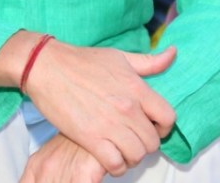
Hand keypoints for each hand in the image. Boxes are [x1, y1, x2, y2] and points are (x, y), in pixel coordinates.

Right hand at [23, 40, 175, 176]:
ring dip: (131, 156)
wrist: (46, 66)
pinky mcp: (90, 138)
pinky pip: (115, 164)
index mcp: (137, 88)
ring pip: (136, 155)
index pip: (168, 117)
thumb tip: (173, 53)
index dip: (163, 126)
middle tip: (133, 139)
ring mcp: (109, 125)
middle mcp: (127, 108)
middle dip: (145, 143)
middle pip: (152, 141)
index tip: (152, 126)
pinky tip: (109, 157)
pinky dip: (116, 166)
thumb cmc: (81, 60)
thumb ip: (149, 62)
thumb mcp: (119, 57)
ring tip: (122, 149)